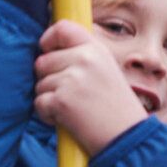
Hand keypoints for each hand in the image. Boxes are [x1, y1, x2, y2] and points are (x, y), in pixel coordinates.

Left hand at [34, 20, 147, 153]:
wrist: (127, 137)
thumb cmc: (115, 109)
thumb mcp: (106, 71)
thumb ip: (82, 58)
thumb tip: (48, 50)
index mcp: (96, 50)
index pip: (62, 28)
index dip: (48, 39)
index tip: (46, 50)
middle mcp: (84, 59)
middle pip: (42, 61)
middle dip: (48, 80)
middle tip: (70, 95)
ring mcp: (72, 79)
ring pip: (39, 84)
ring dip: (50, 99)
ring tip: (74, 109)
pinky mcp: (61, 100)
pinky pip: (38, 103)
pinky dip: (47, 115)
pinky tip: (67, 120)